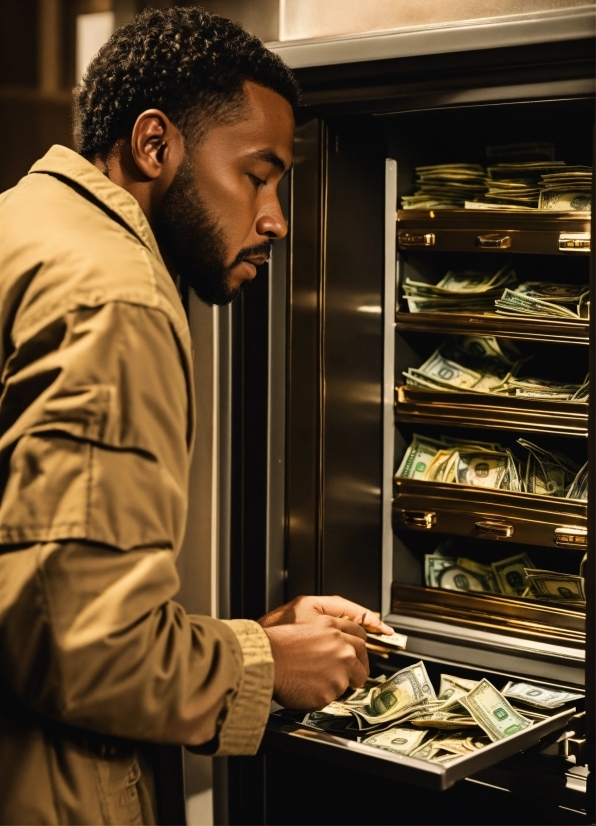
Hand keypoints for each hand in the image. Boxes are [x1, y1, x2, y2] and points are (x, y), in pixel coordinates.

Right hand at [258, 595, 393, 708]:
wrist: (261, 661)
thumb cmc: (274, 636)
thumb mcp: (302, 606)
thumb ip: (329, 606)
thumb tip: (352, 613)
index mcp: (332, 626)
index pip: (359, 632)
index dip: (357, 640)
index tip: (358, 647)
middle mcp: (340, 647)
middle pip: (362, 655)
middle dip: (358, 661)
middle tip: (347, 666)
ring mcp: (337, 671)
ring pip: (354, 677)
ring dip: (344, 678)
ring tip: (322, 677)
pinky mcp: (329, 692)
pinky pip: (335, 694)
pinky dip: (326, 692)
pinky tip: (310, 686)